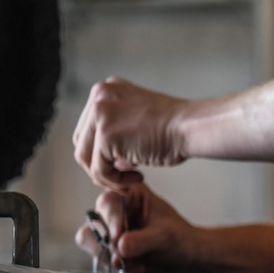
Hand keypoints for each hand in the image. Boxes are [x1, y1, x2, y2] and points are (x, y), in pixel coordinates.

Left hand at [74, 78, 190, 190]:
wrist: (191, 127)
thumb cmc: (177, 127)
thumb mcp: (140, 122)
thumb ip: (119, 133)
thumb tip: (110, 160)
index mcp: (108, 91)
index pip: (88, 127)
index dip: (101, 151)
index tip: (121, 164)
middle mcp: (99, 97)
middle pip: (82, 142)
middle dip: (100, 164)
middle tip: (123, 176)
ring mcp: (100, 114)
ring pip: (86, 158)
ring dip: (107, 176)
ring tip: (130, 180)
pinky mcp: (105, 135)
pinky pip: (99, 170)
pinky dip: (116, 182)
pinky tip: (137, 177)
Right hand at [74, 183, 201, 272]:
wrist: (187, 260)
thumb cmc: (181, 239)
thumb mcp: (165, 236)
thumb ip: (143, 240)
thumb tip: (120, 246)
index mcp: (131, 195)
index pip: (109, 202)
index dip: (112, 220)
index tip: (119, 237)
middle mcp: (116, 210)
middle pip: (95, 221)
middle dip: (107, 240)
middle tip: (123, 254)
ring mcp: (109, 230)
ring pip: (89, 238)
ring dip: (106, 253)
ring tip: (130, 263)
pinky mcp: (108, 249)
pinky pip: (97, 255)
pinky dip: (111, 264)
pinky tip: (133, 267)